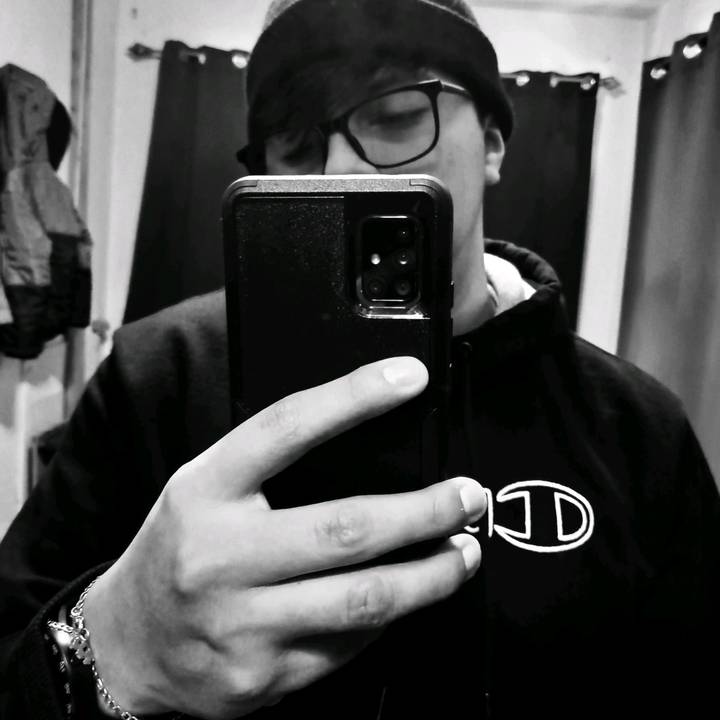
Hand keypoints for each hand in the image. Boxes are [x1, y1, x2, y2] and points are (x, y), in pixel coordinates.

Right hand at [83, 357, 486, 718]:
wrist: (127, 644)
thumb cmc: (178, 549)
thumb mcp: (205, 488)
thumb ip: (269, 467)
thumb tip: (368, 441)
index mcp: (204, 491)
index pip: (286, 428)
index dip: (353, 397)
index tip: (408, 377)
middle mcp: (219, 556)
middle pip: (347, 528)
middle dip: (426, 511)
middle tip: (470, 496)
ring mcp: (240, 624)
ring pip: (365, 599)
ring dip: (432, 575)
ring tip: (465, 553)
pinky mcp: (262, 677)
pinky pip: (348, 645)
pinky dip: (386, 618)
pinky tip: (403, 599)